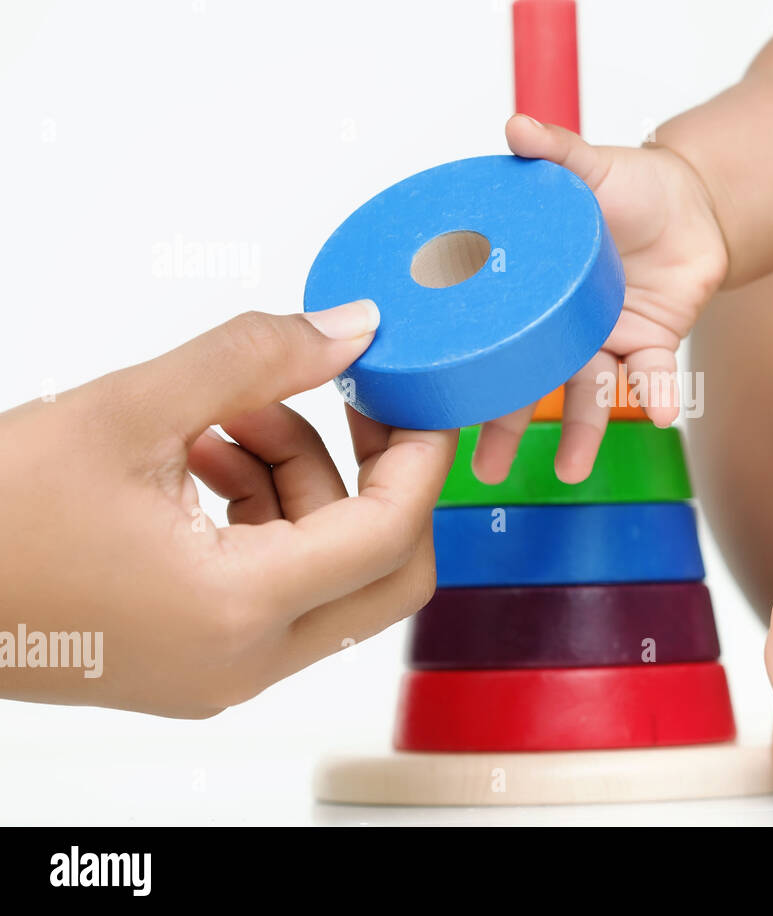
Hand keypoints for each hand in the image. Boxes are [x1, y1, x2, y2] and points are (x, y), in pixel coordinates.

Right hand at [0, 301, 454, 716]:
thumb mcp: (126, 410)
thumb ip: (254, 359)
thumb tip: (353, 328)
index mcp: (236, 610)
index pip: (391, 534)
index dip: (419, 454)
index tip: (418, 395)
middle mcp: (240, 661)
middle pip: (384, 572)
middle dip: (377, 478)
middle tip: (348, 401)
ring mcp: (218, 670)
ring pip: (324, 571)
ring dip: (300, 481)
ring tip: (225, 414)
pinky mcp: (191, 658)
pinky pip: (272, 583)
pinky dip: (260, 512)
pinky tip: (201, 452)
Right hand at [470, 113, 729, 484]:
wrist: (695, 200)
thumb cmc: (629, 186)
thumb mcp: (587, 166)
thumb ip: (554, 150)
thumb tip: (515, 126)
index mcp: (530, 288)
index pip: (489, 333)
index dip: (464, 368)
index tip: (432, 406)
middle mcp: (559, 324)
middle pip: (528, 382)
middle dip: (505, 429)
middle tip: (484, 470)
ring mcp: (603, 339)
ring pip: (586, 394)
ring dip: (579, 432)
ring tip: (570, 469)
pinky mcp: (650, 343)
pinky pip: (650, 376)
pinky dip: (656, 393)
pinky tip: (659, 413)